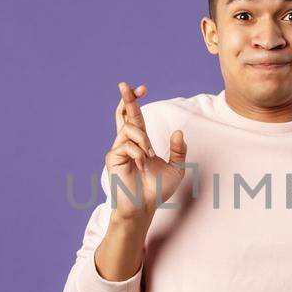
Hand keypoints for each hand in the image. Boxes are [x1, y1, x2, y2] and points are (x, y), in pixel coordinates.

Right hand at [105, 82, 187, 222]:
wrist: (144, 207)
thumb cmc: (157, 191)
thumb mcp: (176, 168)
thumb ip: (178, 150)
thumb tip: (179, 132)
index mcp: (140, 143)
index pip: (135, 117)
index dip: (136, 101)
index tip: (142, 89)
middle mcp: (127, 143)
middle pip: (124, 115)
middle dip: (126, 98)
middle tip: (124, 84)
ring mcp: (118, 150)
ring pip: (130, 130)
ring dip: (143, 141)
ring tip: (148, 157)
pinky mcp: (112, 158)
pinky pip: (127, 146)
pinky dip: (138, 154)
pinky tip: (141, 166)